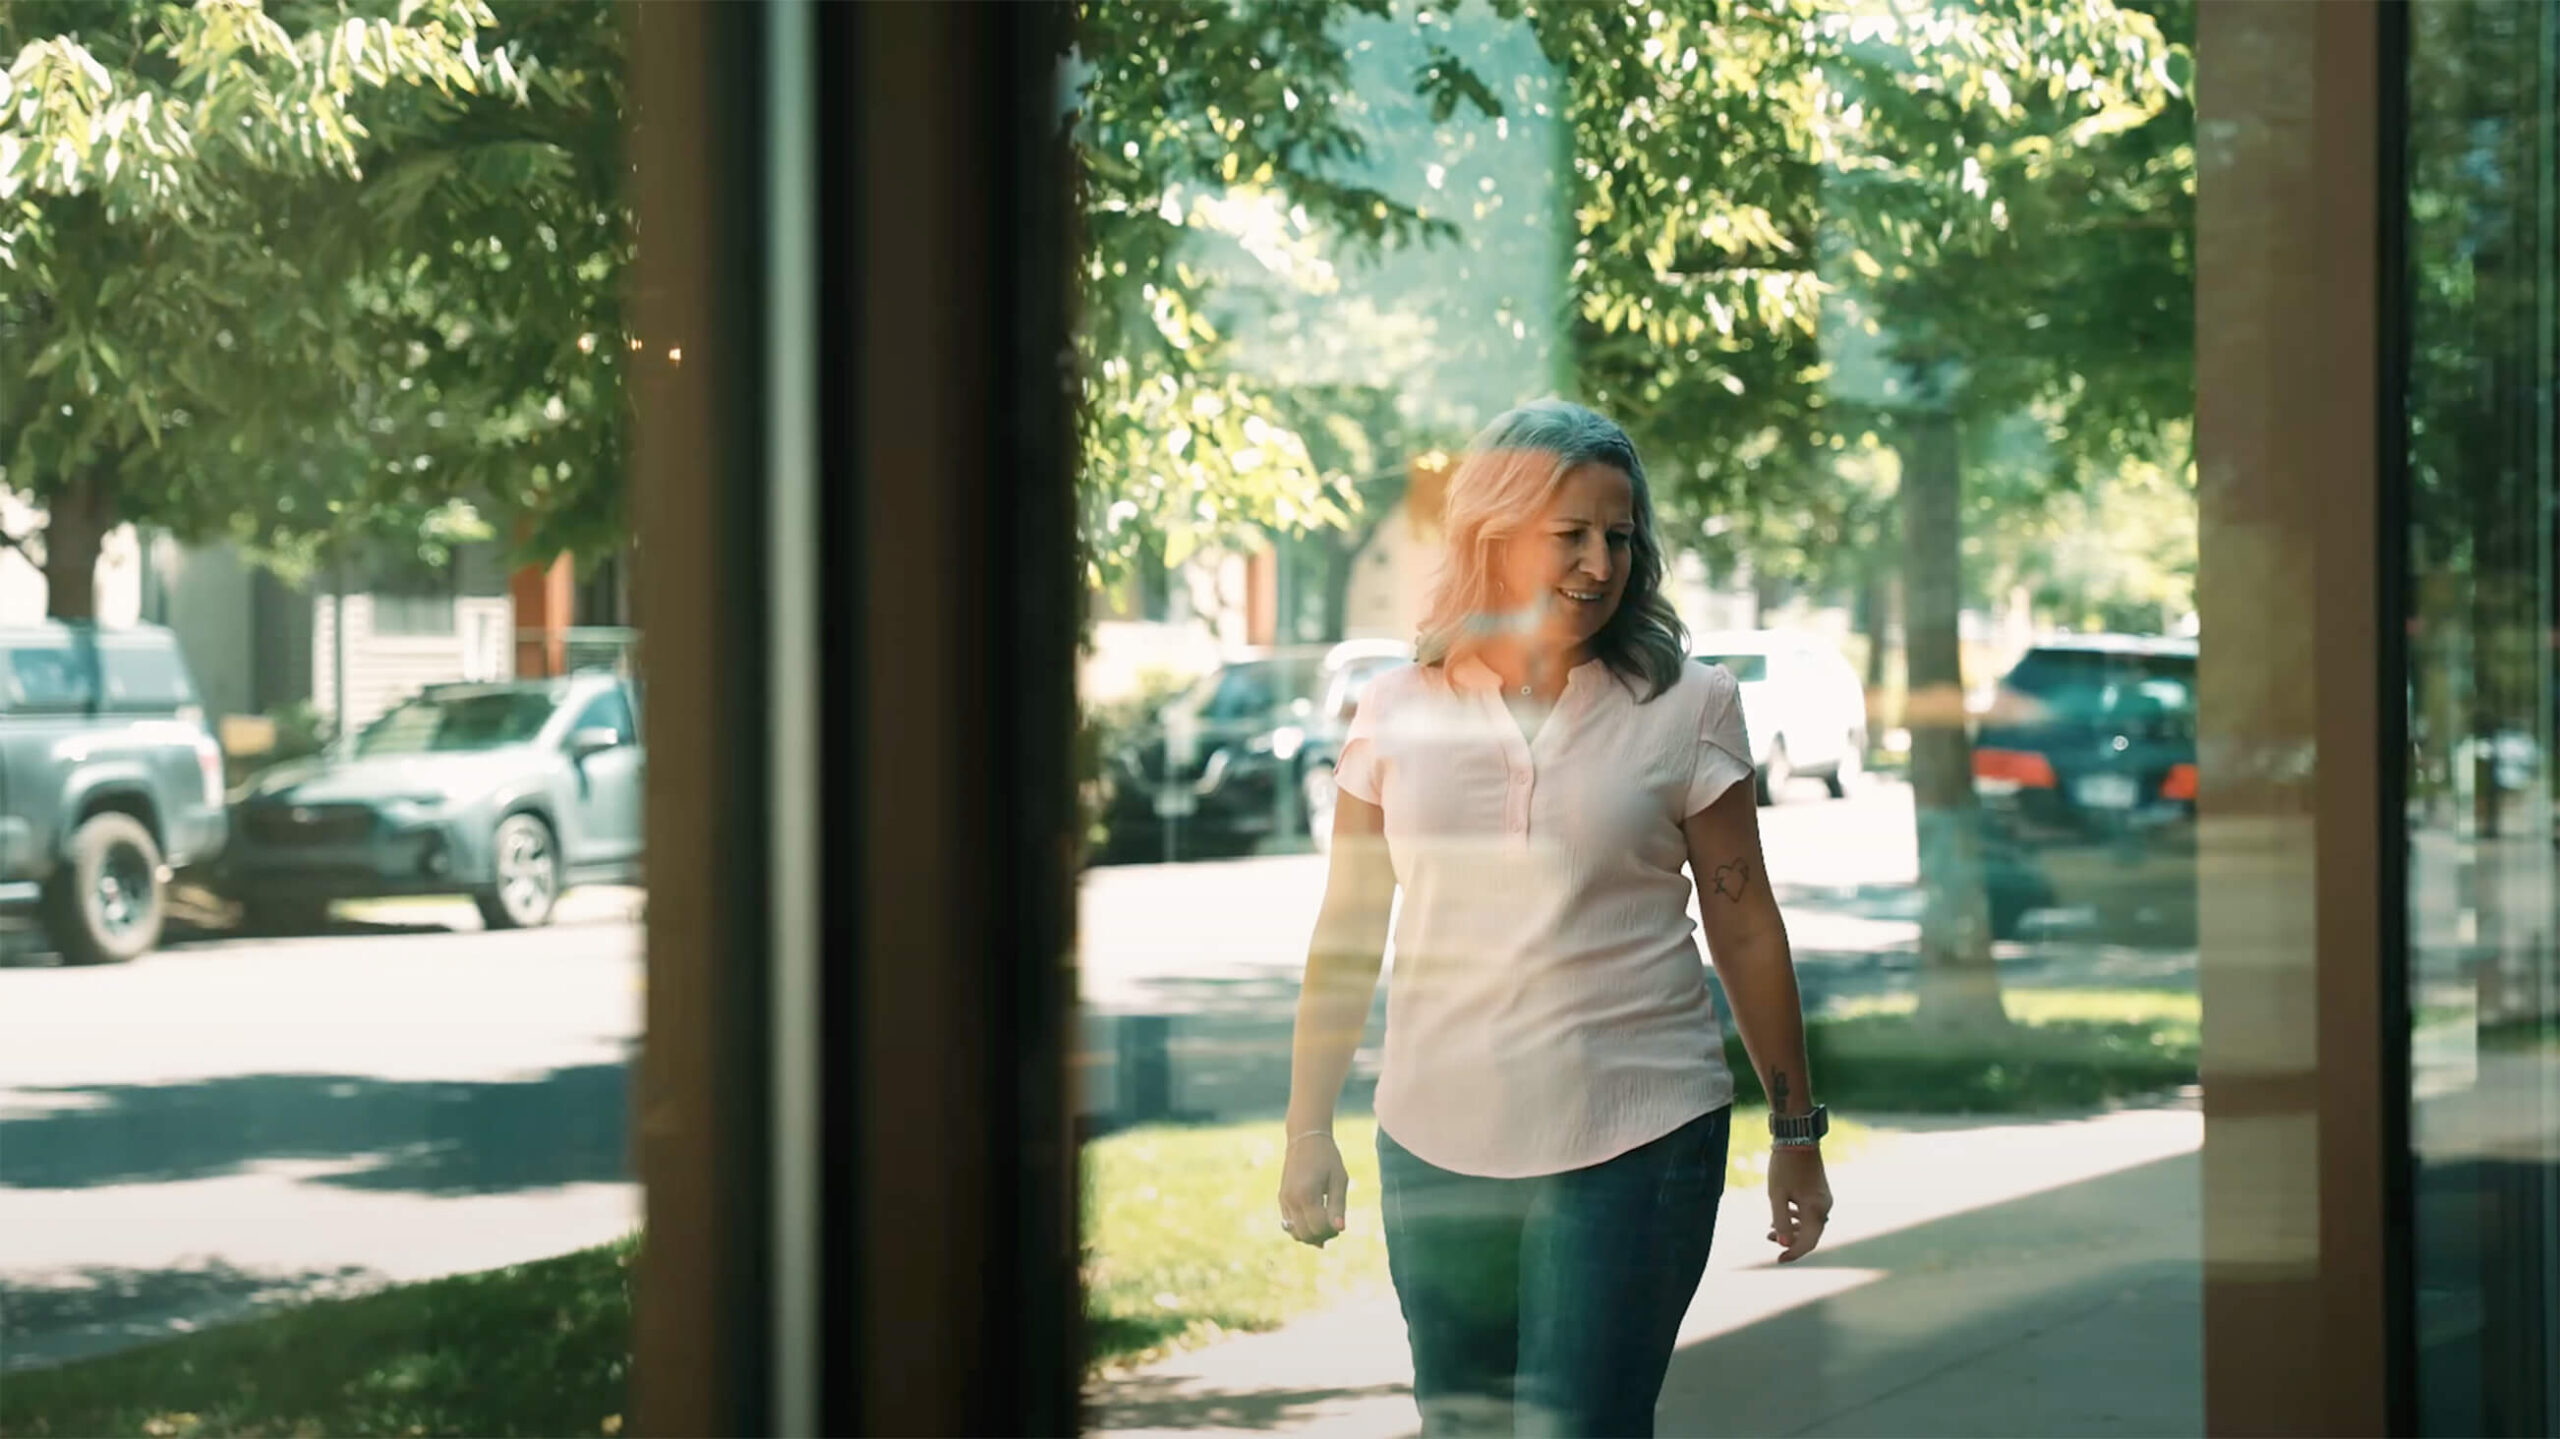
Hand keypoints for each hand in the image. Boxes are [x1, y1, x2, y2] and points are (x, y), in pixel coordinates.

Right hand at [1277, 1132, 1348, 1246]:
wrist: (1305, 1139)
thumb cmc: (1327, 1158)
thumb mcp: (1339, 1180)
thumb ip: (1338, 1206)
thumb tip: (1340, 1229)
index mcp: (1307, 1194)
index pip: (1318, 1228)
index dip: (1332, 1231)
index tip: (1340, 1222)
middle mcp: (1291, 1200)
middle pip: (1306, 1234)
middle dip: (1322, 1236)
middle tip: (1334, 1224)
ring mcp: (1284, 1200)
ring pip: (1295, 1233)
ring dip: (1311, 1234)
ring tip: (1324, 1221)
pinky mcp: (1282, 1199)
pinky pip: (1289, 1224)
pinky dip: (1302, 1227)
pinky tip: (1314, 1218)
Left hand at [1766, 1145, 1832, 1262]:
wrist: (1797, 1138)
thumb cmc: (1784, 1167)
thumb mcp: (1777, 1195)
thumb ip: (1781, 1221)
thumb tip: (1785, 1245)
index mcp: (1815, 1210)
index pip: (1808, 1242)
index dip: (1794, 1253)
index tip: (1778, 1259)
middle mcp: (1824, 1207)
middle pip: (1810, 1234)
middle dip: (1790, 1240)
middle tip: (1769, 1239)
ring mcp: (1824, 1199)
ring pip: (1810, 1223)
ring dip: (1792, 1229)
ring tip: (1770, 1229)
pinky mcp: (1820, 1192)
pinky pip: (1811, 1213)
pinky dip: (1797, 1218)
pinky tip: (1783, 1214)